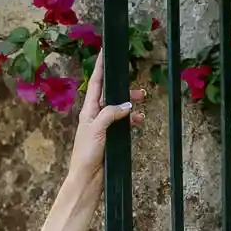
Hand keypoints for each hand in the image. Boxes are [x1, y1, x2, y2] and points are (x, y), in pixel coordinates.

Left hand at [71, 50, 142, 183]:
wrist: (87, 178)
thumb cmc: (87, 154)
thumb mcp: (96, 129)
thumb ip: (110, 113)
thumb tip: (127, 105)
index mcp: (88, 110)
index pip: (95, 83)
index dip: (100, 67)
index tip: (104, 52)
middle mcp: (95, 115)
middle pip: (111, 95)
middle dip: (125, 90)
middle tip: (141, 91)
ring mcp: (103, 126)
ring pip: (120, 109)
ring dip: (131, 106)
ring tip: (143, 106)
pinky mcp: (110, 136)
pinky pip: (123, 123)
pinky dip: (132, 120)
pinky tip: (139, 122)